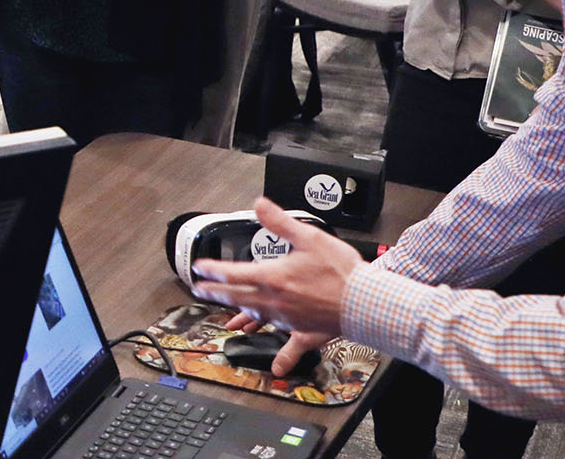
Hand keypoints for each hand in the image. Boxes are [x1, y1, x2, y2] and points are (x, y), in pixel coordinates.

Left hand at [190, 198, 364, 336]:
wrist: (365, 302)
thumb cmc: (341, 272)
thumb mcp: (309, 237)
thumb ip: (280, 222)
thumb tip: (260, 205)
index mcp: (273, 277)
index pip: (233, 273)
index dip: (212, 270)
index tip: (199, 268)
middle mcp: (274, 301)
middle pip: (236, 297)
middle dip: (215, 292)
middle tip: (200, 290)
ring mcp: (287, 319)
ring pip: (255, 316)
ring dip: (237, 312)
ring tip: (227, 313)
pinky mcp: (303, 331)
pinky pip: (284, 342)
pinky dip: (275, 348)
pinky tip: (273, 359)